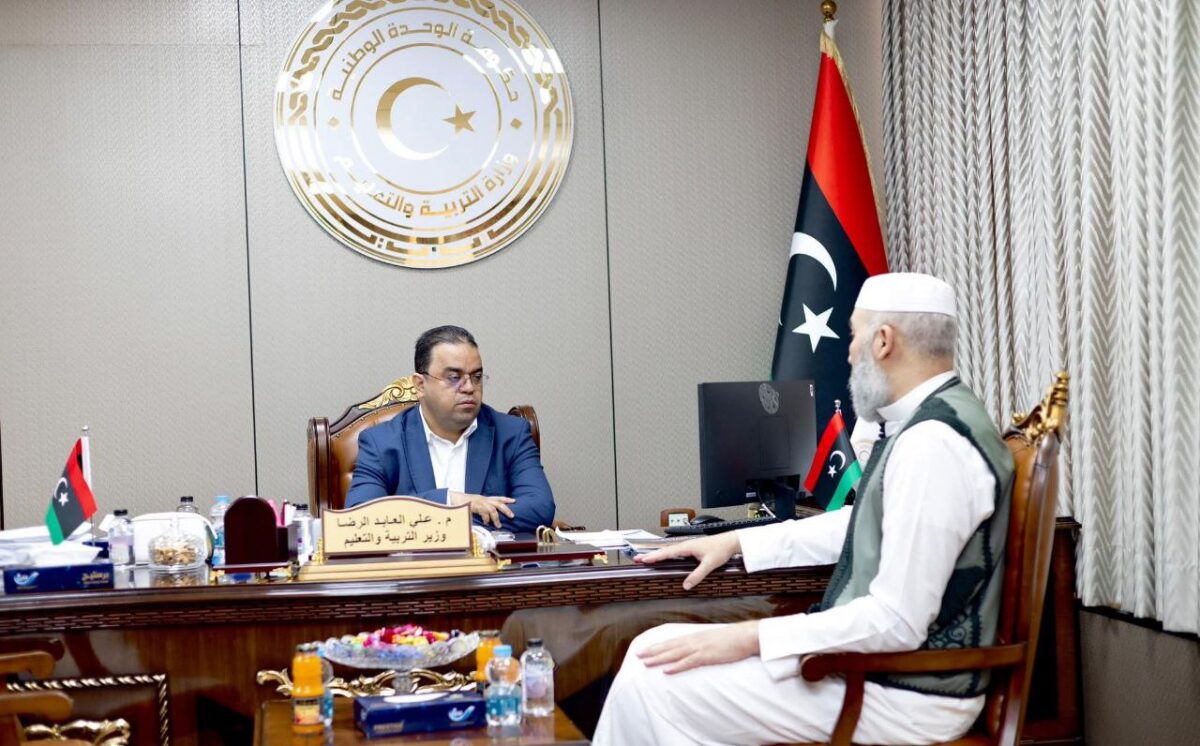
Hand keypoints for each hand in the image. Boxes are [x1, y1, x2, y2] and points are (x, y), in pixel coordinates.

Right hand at [448, 492, 515, 527]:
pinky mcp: (475, 506)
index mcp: (484, 498)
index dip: (506, 499)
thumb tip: (489, 517)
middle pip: (498, 503)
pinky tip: (487, 523)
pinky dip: (486, 518)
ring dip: (496, 518)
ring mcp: (480, 502)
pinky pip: (484, 512)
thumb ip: (482, 509)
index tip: (514, 501)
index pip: (498, 497)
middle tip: (512, 516)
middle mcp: (483, 499)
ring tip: (499, 525)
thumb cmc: (464, 502)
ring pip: (492, 509)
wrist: (454, 498)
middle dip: (506, 509)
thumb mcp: (475, 504)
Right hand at [635, 531, 740, 589]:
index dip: (654, 556)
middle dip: (650, 555)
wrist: (731, 542)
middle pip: (664, 551)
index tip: (643, 559)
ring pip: (669, 551)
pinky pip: (675, 552)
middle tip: (637, 559)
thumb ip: (697, 575)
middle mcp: (686, 545)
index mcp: (687, 547)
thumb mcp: (709, 564)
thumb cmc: (721, 549)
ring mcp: (688, 547)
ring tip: (646, 558)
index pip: (667, 552)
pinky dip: (666, 555)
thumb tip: (686, 585)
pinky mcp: (692, 549)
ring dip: (657, 554)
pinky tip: (664, 559)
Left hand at [638, 621, 759, 673]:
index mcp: (695, 636)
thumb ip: (703, 643)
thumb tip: (695, 649)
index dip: (658, 645)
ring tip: (646, 662)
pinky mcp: (707, 656)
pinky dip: (676, 666)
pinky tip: (666, 670)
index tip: (646, 648)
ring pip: (675, 654)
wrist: (746, 636)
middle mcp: (694, 640)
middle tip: (638, 655)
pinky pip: (688, 662)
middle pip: (669, 646)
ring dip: (659, 658)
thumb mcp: (714, 639)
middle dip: (653, 651)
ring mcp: (700, 648)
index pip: (672, 641)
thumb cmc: (732, 639)